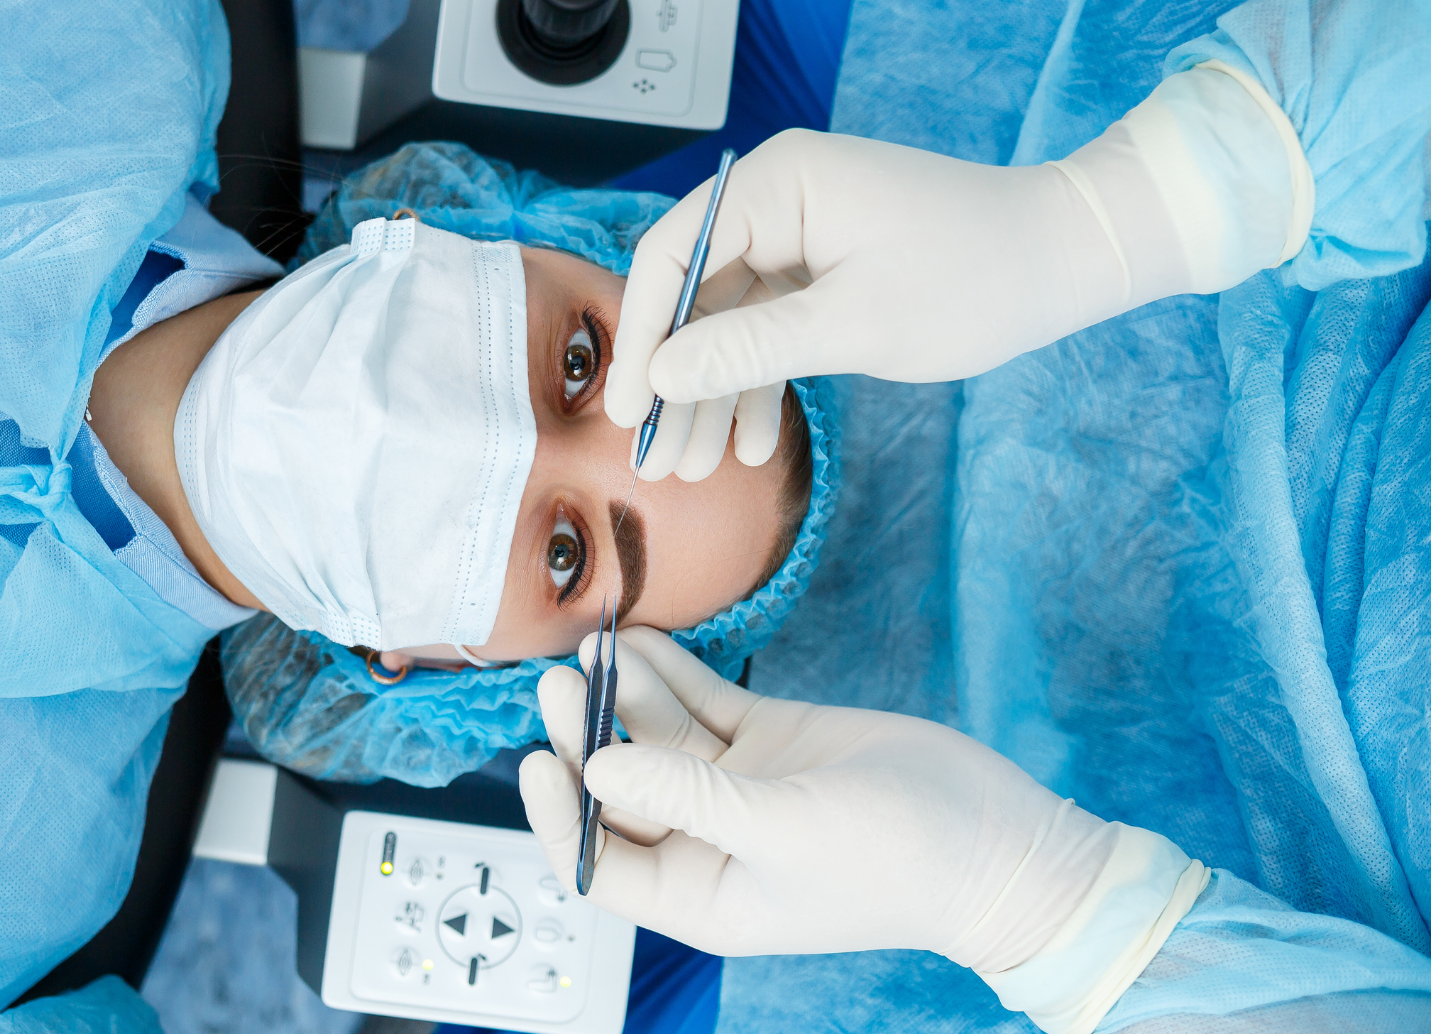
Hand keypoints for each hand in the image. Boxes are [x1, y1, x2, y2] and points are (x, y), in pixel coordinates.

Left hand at [520, 626, 1119, 970]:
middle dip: (586, 735)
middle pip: (621, 788)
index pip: (602, 862)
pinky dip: (670, 672)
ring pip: (656, 736)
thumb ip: (688, 799)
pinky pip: (701, 703)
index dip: (562, 815)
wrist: (998, 840)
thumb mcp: (784, 831)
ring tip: (595, 644)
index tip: (537, 760)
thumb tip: (597, 771)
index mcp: (702, 895)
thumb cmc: (899, 861)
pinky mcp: (769, 740)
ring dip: (625, 694)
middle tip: (557, 680)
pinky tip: (639, 639)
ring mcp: (736, 786)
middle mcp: (708, 842)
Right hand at [610, 66, 1302, 480]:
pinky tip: (752, 449)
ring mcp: (800, 231)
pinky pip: (768, 325)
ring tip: (693, 472)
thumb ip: (748, 350)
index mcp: (780, 184)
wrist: (1069, 260)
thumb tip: (662, 376)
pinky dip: (758, 382)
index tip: (628, 410)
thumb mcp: (854, 327)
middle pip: (692, 294)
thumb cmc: (977, 278)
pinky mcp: (823, 265)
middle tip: (655, 461)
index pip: (672, 254)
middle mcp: (779, 197)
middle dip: (676, 382)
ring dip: (712, 396)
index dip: (641, 337)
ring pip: (727, 320)